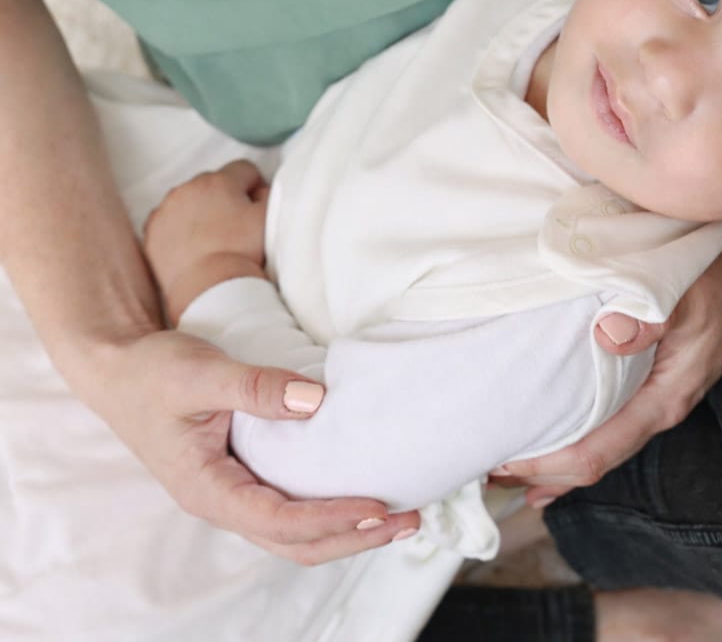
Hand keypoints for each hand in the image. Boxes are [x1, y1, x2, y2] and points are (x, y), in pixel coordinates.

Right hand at [94, 327, 419, 562]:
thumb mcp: (201, 373)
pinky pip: (292, 507)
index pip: (279, 521)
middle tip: (408, 519)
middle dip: (354, 537)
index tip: (378, 507)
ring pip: (296, 533)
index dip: (332, 518)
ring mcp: (234, 493)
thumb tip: (318, 401)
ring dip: (348, 529)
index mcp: (208, 489)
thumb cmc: (155, 372)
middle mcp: (223, 502)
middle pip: (296, 543)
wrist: (122, 369)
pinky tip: (361, 493)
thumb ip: (255, 387)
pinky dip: (330, 509)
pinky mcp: (245, 476)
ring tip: (400, 516)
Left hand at [144, 160, 269, 324]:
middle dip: (226, 197)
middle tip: (236, 226)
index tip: (256, 206)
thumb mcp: (269, 219)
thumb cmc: (242, 252)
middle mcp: (188, 188)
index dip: (256, 186)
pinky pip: (168, 219)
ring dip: (201, 210)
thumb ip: (269, 195)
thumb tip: (259, 190)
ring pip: (189, 199)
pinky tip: (192, 246)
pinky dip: (179, 227)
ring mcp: (166, 208)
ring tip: (213, 238)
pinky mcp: (152, 230)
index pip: (244, 169)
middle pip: (214, 182)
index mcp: (220, 181)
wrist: (207, 286)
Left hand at [492, 227, 721, 505]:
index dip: (546, 465)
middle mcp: (655, 404)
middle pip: (590, 456)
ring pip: (595, 435)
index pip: (596, 452)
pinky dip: (571, 422)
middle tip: (486, 462)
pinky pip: (604, 410)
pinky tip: (548, 421)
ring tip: (505, 448)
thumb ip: (653, 317)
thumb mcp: (694, 294)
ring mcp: (652, 390)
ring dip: (551, 446)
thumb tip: (607, 336)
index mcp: (662, 398)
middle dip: (539, 466)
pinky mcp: (650, 371)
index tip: (502, 462)